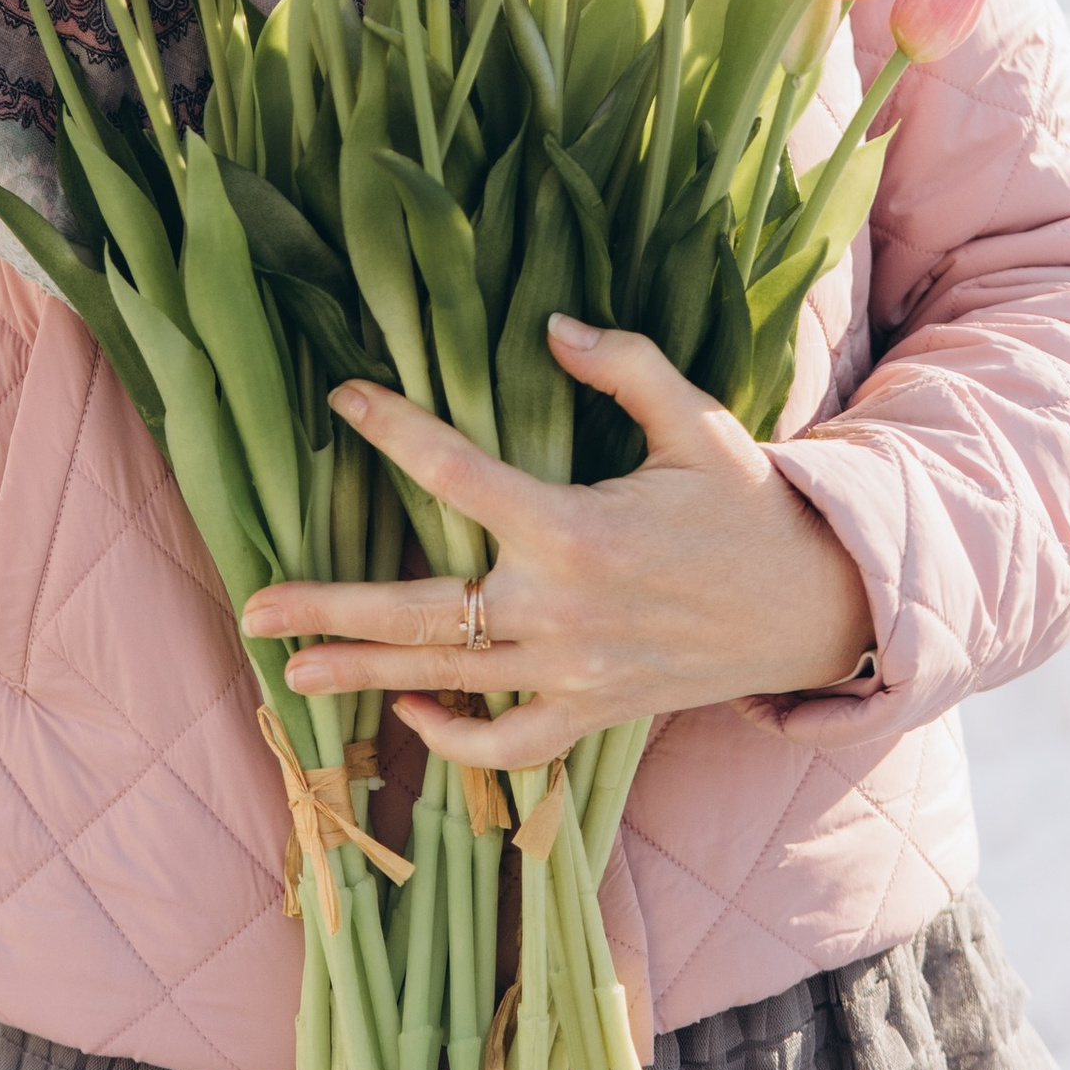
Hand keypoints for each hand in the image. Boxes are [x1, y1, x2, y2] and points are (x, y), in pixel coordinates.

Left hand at [242, 316, 877, 765]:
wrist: (816, 605)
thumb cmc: (750, 504)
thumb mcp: (695, 421)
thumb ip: (623, 366)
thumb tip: (550, 326)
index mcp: (574, 528)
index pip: (456, 472)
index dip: (393, 429)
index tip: (344, 398)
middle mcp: (559, 610)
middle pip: (418, 611)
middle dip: (329, 609)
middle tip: (253, 609)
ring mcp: (572, 673)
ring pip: (446, 680)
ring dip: (364, 678)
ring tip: (291, 676)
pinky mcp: (593, 713)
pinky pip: (509, 743)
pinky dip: (459, 740)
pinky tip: (414, 718)